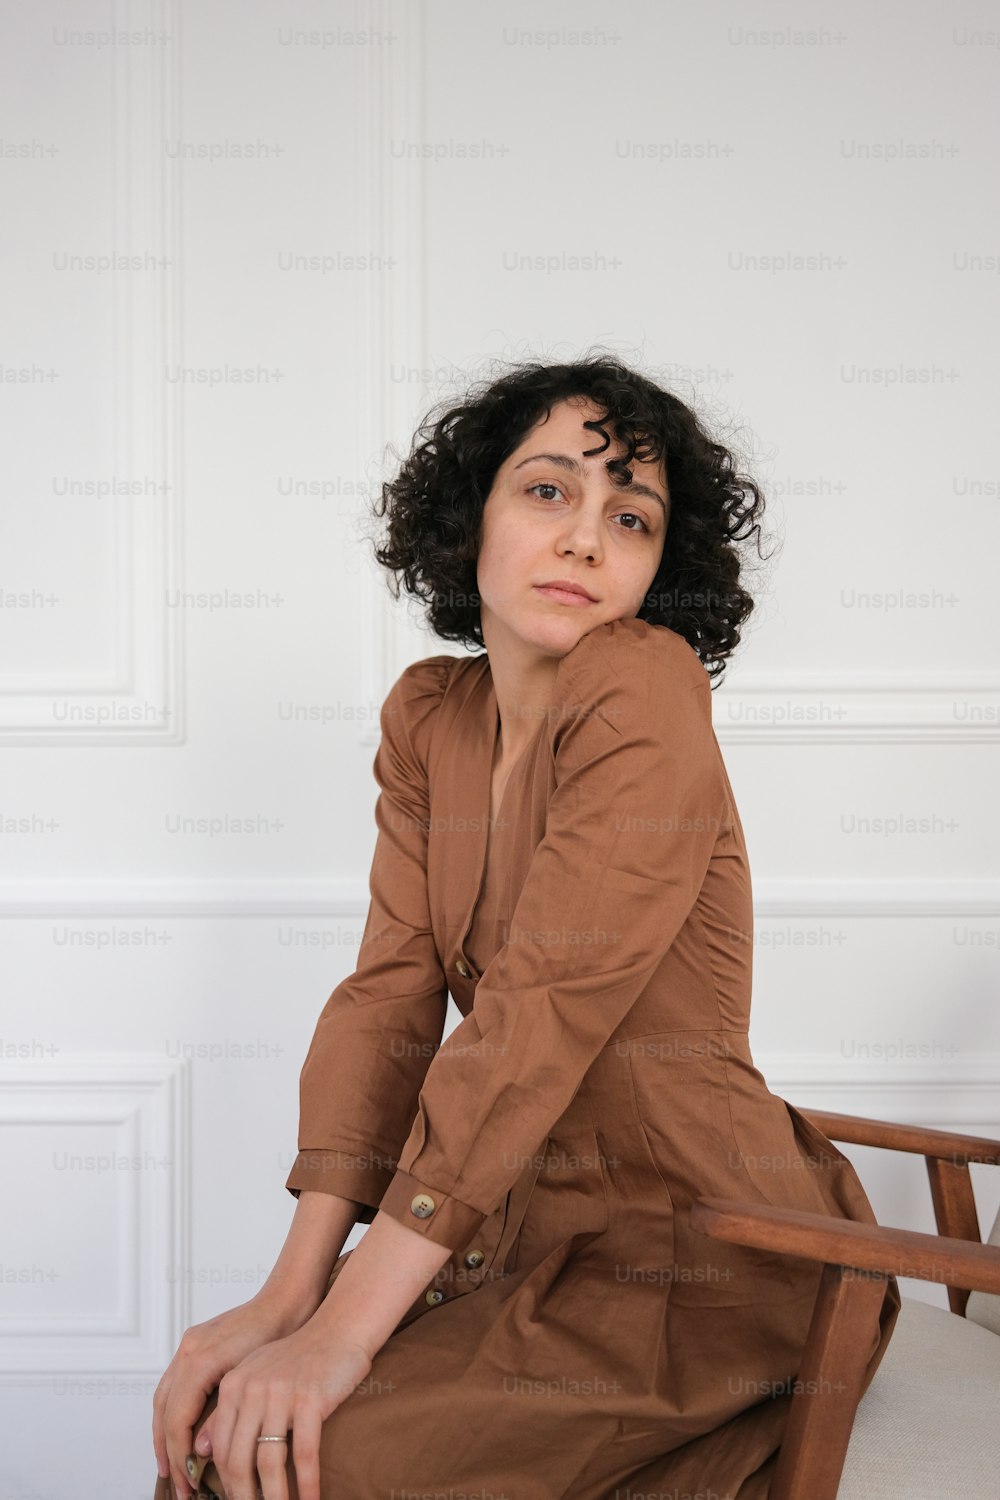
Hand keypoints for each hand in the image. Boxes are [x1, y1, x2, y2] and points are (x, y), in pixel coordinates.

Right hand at [153, 1294, 311, 1499]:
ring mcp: (190, 1345)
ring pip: (164, 1397)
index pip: (176, 1420)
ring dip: (165, 1434)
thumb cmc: (282, 1333)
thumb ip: (224, 1414)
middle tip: (179, 1486)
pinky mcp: (197, 1343)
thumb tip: (199, 1452)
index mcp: (199, 1360)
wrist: (289, 1297)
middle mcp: (188, 1350)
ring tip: (175, 1466)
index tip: (190, 1484)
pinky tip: (184, 1431)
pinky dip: (174, 1412)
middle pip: (164, 1410)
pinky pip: (175, 1384)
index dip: (180, 1456)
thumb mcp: (255, 1380)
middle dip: (168, 1450)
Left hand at [194, 1319, 373, 1499]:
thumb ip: (228, 1411)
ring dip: (274, 1498)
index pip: (218, 1447)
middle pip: (238, 1460)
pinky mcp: (310, 1398)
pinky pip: (305, 1452)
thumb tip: (199, 1450)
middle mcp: (252, 1389)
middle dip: (243, 1497)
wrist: (339, 1328)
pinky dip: (308, 1483)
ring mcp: (281, 1393)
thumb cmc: (299, 1358)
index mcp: (234, 1386)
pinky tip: (311, 1499)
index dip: (222, 1483)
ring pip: (269, 1463)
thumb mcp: (255, 1377)